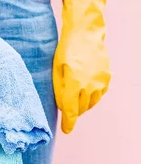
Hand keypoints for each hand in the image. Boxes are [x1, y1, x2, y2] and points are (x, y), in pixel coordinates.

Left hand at [53, 0, 110, 133]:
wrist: (86, 33)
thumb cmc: (65, 50)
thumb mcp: (56, 70)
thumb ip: (59, 90)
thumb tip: (63, 107)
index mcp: (74, 83)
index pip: (71, 110)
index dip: (68, 123)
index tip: (66, 131)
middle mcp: (90, 84)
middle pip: (81, 108)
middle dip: (73, 111)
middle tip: (65, 108)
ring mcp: (101, 81)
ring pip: (91, 103)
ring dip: (82, 105)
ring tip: (74, 98)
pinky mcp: (107, 77)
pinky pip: (99, 94)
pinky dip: (91, 96)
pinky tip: (84, 91)